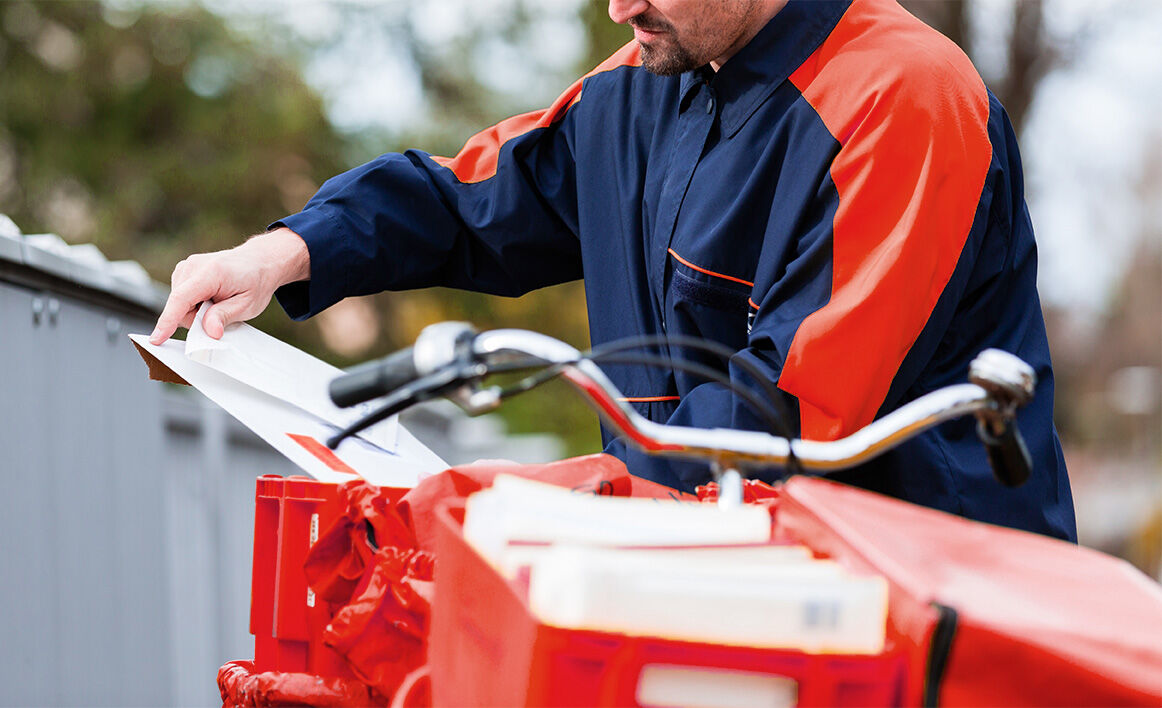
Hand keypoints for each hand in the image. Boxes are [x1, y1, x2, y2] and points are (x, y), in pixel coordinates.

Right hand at [149, 227, 309, 343]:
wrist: (259, 261)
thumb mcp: (248, 305)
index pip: (181, 299)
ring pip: (179, 304)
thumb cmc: (255, 281)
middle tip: (221, 312)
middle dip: (196, 318)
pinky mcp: (183, 271)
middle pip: (179, 306)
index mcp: (211, 272)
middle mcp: (193, 266)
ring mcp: (186, 266)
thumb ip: (225, 317)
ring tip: (218, 301)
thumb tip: (209, 331)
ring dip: (196, 311)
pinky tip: (211, 297)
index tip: (157, 338)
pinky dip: (194, 304)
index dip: (168, 321)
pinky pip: (181, 298)